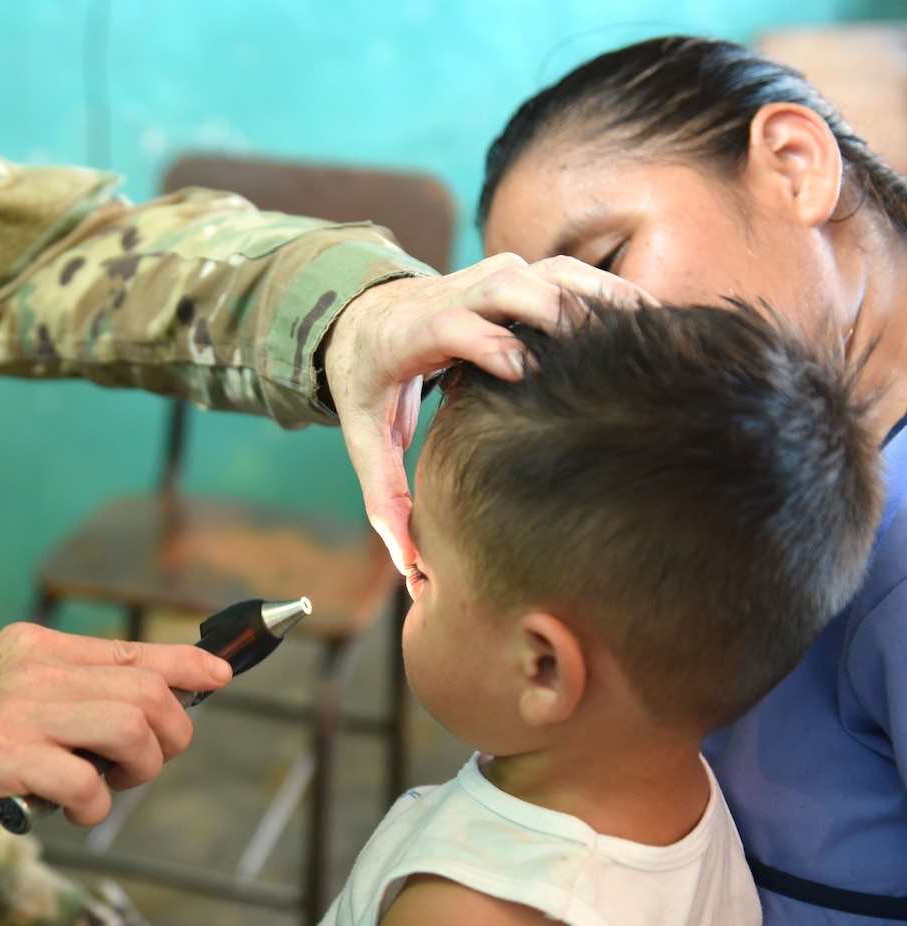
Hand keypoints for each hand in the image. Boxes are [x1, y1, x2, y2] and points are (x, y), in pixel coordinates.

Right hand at [0, 623, 230, 839]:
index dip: (185, 663)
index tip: (219, 676)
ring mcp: (13, 710)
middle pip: (145, 691)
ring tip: (106, 788)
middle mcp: (28, 668)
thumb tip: (134, 701)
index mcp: (30, 646)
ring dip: (138, 770)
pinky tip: (73, 811)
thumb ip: (57, 687)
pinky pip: (84, 782)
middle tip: (144, 765)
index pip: (128, 648)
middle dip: (169, 734)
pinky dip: (95, 807)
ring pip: (129, 727)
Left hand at [322, 254, 650, 571]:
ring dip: (594, 297)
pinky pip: (564, 273)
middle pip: (505, 287)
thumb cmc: (370, 382)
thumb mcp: (366, 438)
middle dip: (552, 313)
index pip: (448, 326)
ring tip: (647, 334)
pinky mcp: (512, 273)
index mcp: (406, 337)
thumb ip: (385, 496)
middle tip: (602, 355)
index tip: (524, 371)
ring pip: (544, 274)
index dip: (484, 341)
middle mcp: (447, 297)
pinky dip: (605, 290)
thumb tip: (408, 566)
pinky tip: (648, 320)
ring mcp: (483, 281)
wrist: (363, 319)